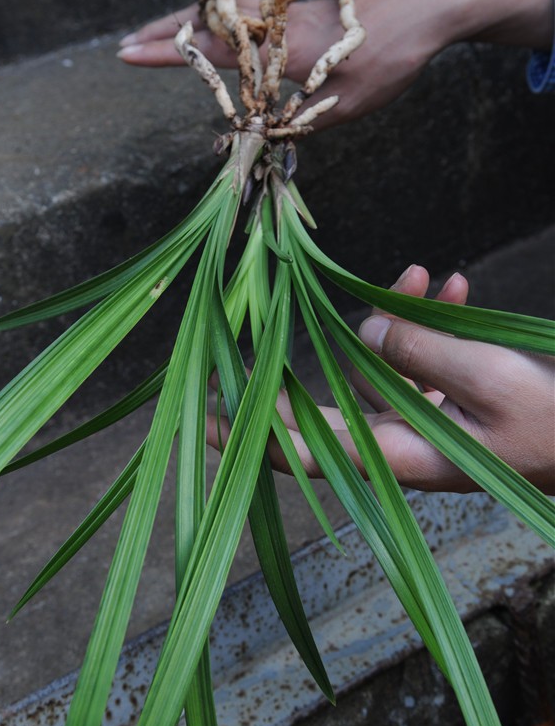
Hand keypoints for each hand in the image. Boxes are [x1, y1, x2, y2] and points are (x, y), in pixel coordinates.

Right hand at [118, 0, 552, 129]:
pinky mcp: (305, 3)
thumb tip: (259, 134)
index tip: (127, 53)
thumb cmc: (388, 61)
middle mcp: (276, 22)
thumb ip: (297, 122)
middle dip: (163, 30)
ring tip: (165, 33)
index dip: (164, 52)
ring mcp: (290, 7)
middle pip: (206, 18)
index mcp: (277, 49)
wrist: (428, 6)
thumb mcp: (341, 108)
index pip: (208, 49)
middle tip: (128, 41)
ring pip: (226, 9)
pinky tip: (222, 28)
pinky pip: (250, 8)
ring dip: (189, 20)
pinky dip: (221, 15)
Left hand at [207, 265, 553, 493]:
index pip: (303, 450)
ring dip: (393, 320)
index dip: (251, 435)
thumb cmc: (554, 424)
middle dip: (301, 357)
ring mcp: (423, 428)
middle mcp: (400, 445)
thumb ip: (419, 350)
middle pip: (325, 404)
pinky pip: (420, 366)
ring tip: (417, 272)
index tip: (206, 416)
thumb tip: (363, 328)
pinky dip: (428, 328)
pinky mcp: (447, 411)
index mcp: (399, 453)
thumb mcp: (489, 378)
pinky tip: (447, 288)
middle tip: (258, 320)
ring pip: (379, 369)